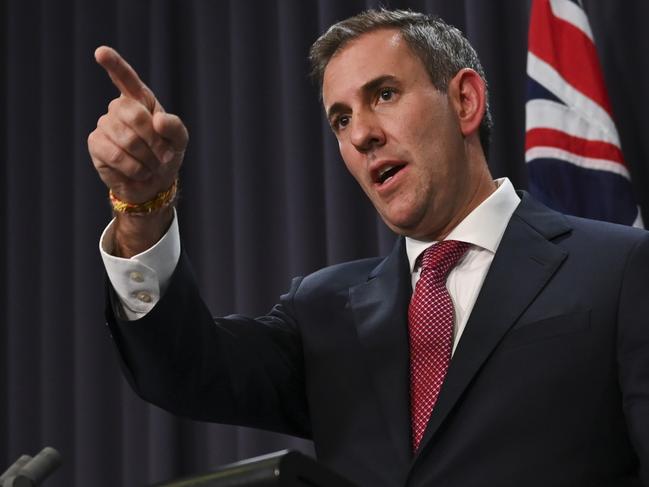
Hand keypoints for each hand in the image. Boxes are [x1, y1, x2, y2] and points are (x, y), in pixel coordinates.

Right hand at [88, 46, 187, 203]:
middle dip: (153, 139)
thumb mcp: (179, 140)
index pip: (126, 78)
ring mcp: (105, 124)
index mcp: (140, 99)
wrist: (155, 182)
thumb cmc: (166, 154)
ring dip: (147, 158)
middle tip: (164, 156)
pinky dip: (134, 168)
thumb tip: (157, 120)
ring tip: (152, 165)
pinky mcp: (96, 144)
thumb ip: (174, 127)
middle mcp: (119, 108)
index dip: (114, 65)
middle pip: (133, 114)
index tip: (101, 52)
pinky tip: (139, 171)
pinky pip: (116, 154)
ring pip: (126, 138)